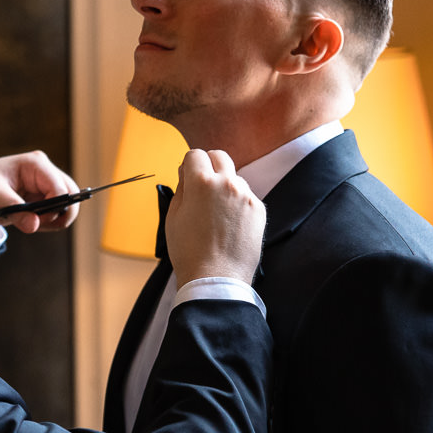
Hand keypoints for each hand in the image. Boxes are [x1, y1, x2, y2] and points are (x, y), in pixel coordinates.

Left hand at [0, 151, 80, 232]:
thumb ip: (14, 211)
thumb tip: (34, 225)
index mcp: (34, 164)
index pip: (60, 186)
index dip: (56, 206)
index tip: (41, 221)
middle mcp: (44, 172)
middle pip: (70, 193)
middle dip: (60, 213)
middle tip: (40, 225)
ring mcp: (45, 185)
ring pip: (67, 205)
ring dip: (55, 219)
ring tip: (32, 224)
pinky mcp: (42, 199)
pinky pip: (57, 213)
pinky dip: (50, 222)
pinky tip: (32, 223)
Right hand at [164, 149, 264, 282]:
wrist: (216, 277)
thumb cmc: (189, 251)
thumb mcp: (173, 217)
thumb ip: (180, 188)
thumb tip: (185, 173)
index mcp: (201, 183)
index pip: (195, 155)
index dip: (188, 165)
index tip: (186, 176)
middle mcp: (227, 183)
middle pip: (219, 156)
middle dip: (208, 165)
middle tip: (202, 185)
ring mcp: (246, 195)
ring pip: (234, 178)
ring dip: (224, 187)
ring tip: (216, 214)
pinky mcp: (259, 209)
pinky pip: (246, 197)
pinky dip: (237, 204)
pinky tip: (229, 225)